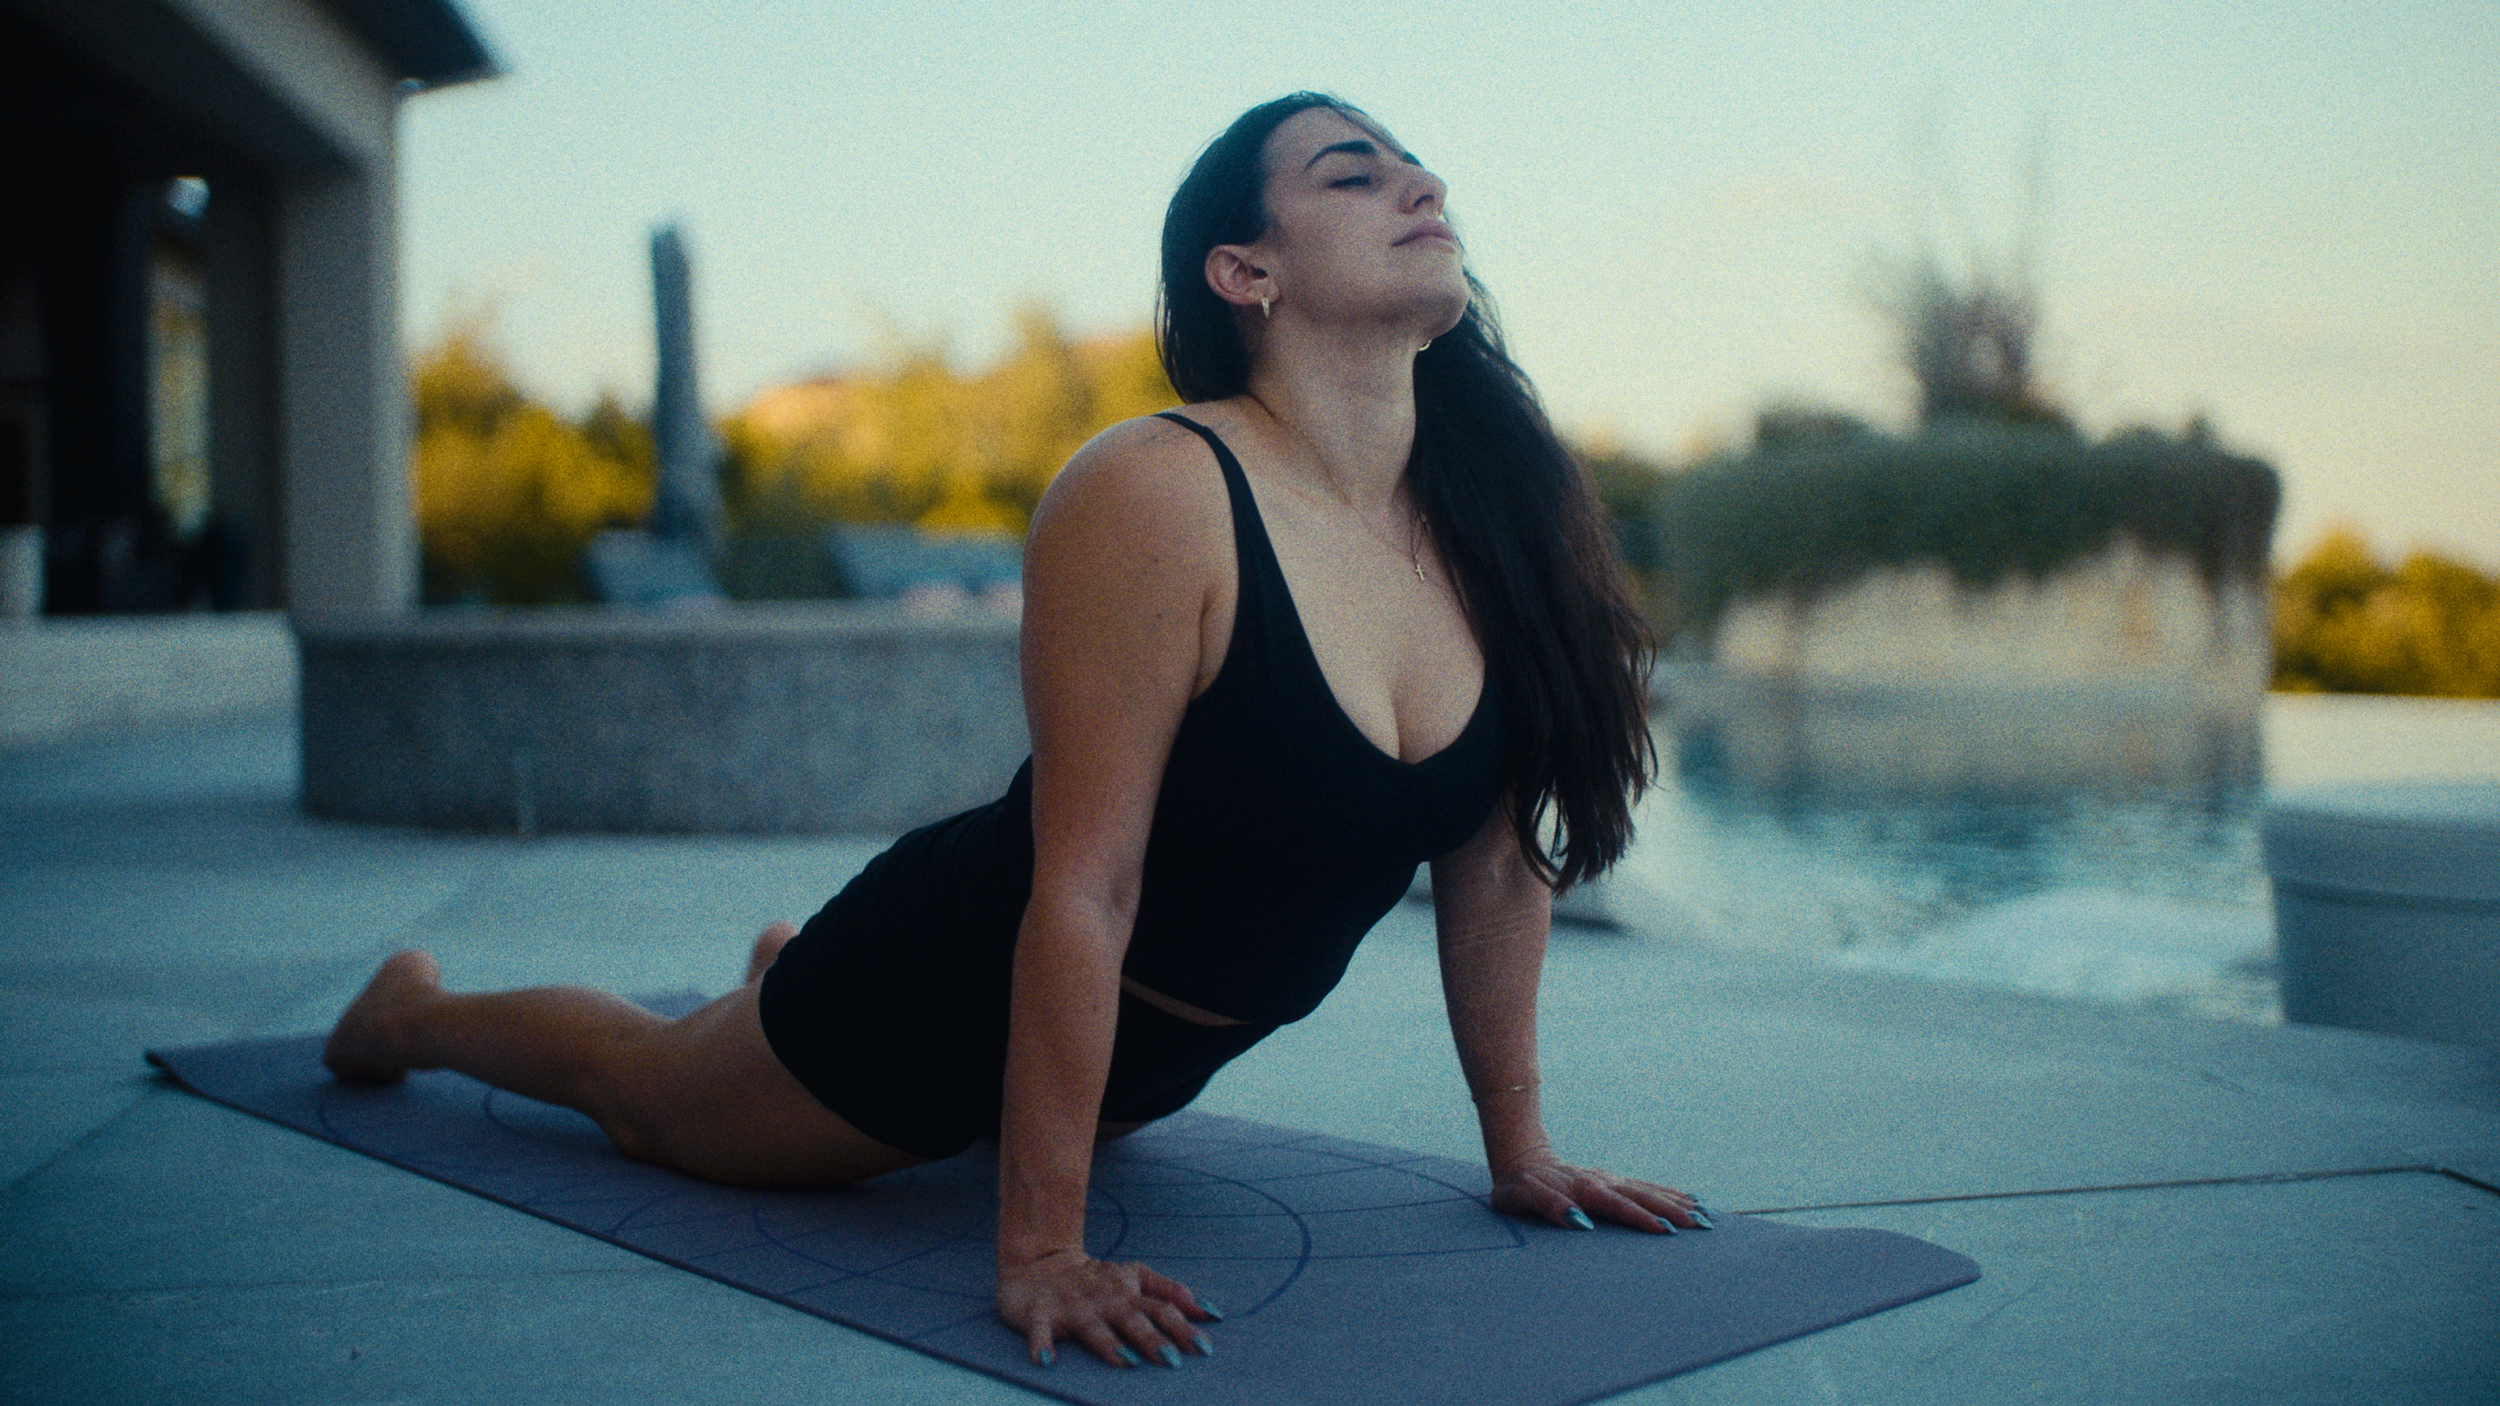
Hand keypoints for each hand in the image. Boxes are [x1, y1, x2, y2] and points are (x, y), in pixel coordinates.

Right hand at [996, 1248, 1219, 1367]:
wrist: (1038, 1261)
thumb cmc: (1096, 1279)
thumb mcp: (1135, 1277)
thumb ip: (1170, 1292)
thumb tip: (1210, 1313)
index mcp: (1128, 1292)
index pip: (1161, 1308)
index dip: (1183, 1327)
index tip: (1204, 1348)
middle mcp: (1104, 1300)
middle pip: (1132, 1319)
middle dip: (1152, 1339)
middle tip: (1173, 1360)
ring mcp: (1072, 1307)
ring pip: (1093, 1328)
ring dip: (1108, 1345)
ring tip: (1126, 1363)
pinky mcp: (1039, 1314)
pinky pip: (1040, 1331)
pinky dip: (1041, 1345)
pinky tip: (1045, 1361)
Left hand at [1489, 1149, 1712, 1232]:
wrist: (1521, 1160)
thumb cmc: (1517, 1187)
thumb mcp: (1520, 1197)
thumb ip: (1548, 1206)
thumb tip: (1578, 1222)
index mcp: (1582, 1189)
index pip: (1618, 1205)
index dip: (1641, 1218)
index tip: (1665, 1230)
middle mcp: (1602, 1181)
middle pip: (1642, 1196)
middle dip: (1672, 1211)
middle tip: (1701, 1225)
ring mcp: (1610, 1179)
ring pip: (1649, 1190)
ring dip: (1677, 1203)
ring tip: (1706, 1214)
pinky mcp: (1614, 1181)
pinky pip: (1646, 1187)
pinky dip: (1669, 1193)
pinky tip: (1691, 1200)